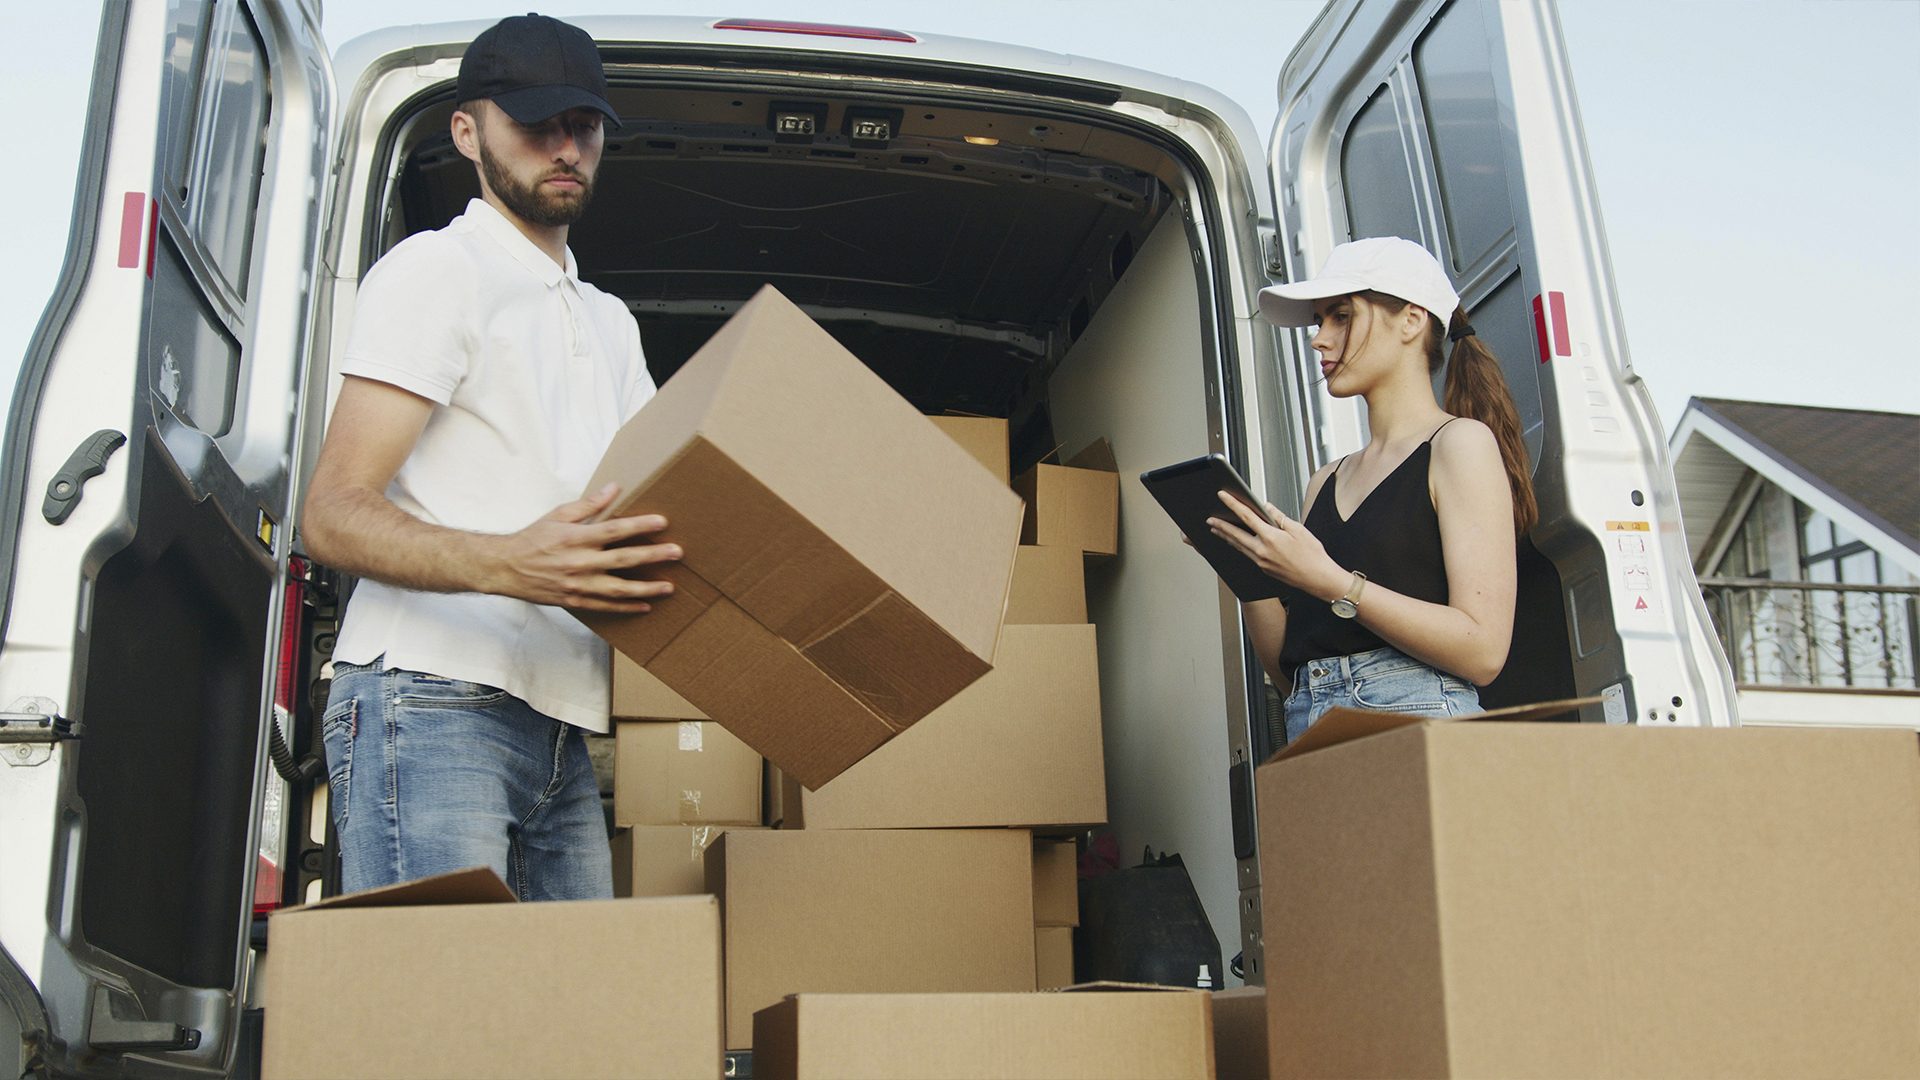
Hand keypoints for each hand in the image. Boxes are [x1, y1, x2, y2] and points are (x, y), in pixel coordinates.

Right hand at [484, 483, 680, 612]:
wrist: (505, 568)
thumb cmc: (532, 538)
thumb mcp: (558, 515)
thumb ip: (589, 505)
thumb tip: (614, 488)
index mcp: (575, 538)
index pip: (614, 530)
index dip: (639, 526)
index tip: (662, 522)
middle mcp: (579, 563)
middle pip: (623, 560)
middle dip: (653, 556)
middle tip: (677, 552)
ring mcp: (577, 585)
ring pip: (618, 589)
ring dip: (646, 588)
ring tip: (669, 586)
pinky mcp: (575, 601)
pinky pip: (605, 607)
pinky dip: (626, 608)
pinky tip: (645, 606)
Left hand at [1206, 491, 1346, 598]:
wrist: (1318, 579)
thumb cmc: (1312, 556)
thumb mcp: (1298, 529)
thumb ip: (1279, 517)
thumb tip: (1267, 508)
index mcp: (1270, 538)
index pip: (1246, 516)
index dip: (1233, 504)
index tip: (1223, 496)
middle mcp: (1262, 551)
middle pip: (1235, 534)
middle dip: (1221, 525)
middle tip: (1210, 519)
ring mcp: (1261, 562)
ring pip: (1239, 546)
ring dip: (1226, 537)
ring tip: (1217, 530)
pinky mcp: (1263, 569)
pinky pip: (1247, 554)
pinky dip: (1239, 546)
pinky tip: (1237, 542)